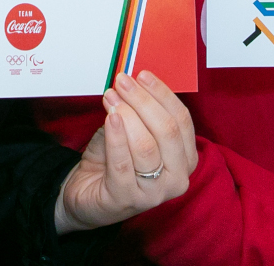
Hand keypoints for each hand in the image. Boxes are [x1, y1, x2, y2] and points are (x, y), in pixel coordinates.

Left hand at [54, 71, 196, 233]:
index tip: (142, 75)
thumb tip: (133, 81)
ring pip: (146, 145)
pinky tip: (110, 117)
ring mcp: (154, 193)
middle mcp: (177, 179)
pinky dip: (116, 136)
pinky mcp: (127, 199)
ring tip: (110, 97)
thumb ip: (138, 111)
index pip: (181, 120)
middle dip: (142, 100)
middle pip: (166, 130)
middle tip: (122, 81)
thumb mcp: (131, 131)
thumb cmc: (114, 160)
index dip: (162, 94)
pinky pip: (123, 163)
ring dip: (126, 114)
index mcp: (185, 159)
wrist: (88, 194)